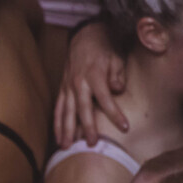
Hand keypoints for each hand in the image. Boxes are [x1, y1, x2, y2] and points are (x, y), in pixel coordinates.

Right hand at [54, 22, 127, 146]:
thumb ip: (117, 74)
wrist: (85, 35)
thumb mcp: (116, 57)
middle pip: (82, 109)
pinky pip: (58, 109)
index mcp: (94, 75)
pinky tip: (58, 137)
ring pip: (65, 111)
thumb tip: (118, 89)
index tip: (125, 127)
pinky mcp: (62, 89)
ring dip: (66, 130)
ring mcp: (68, 87)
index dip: (115, 114)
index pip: (105, 98)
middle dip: (87, 127)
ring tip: (67, 147)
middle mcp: (78, 83)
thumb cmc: (104, 48)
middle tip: (92, 144)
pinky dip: (57, 123)